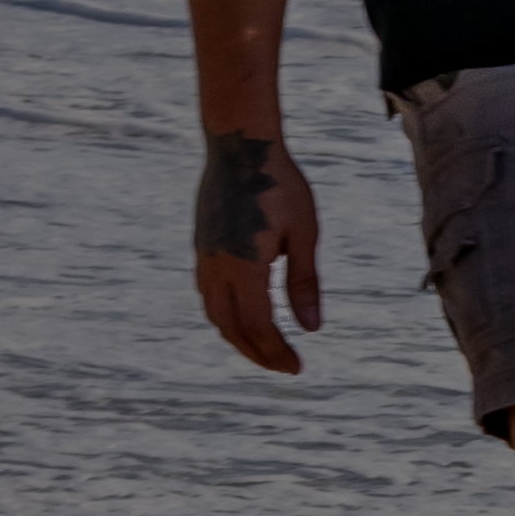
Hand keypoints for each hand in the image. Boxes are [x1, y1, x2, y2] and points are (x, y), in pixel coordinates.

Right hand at [193, 130, 323, 374]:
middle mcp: (217, 268)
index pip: (258, 326)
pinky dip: (225, 317)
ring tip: (265, 349)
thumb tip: (312, 328)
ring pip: (216, 315)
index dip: (276, 352)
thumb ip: (305, 283)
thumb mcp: (304, 233)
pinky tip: (243, 317)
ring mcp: (205, 258)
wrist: (241, 148)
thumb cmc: (281, 186)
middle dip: (258, 353)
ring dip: (238, 338)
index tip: (297, 367)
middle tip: (284, 366)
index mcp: (244, 267)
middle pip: (232, 328)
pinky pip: (208, 296)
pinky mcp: (202, 248)